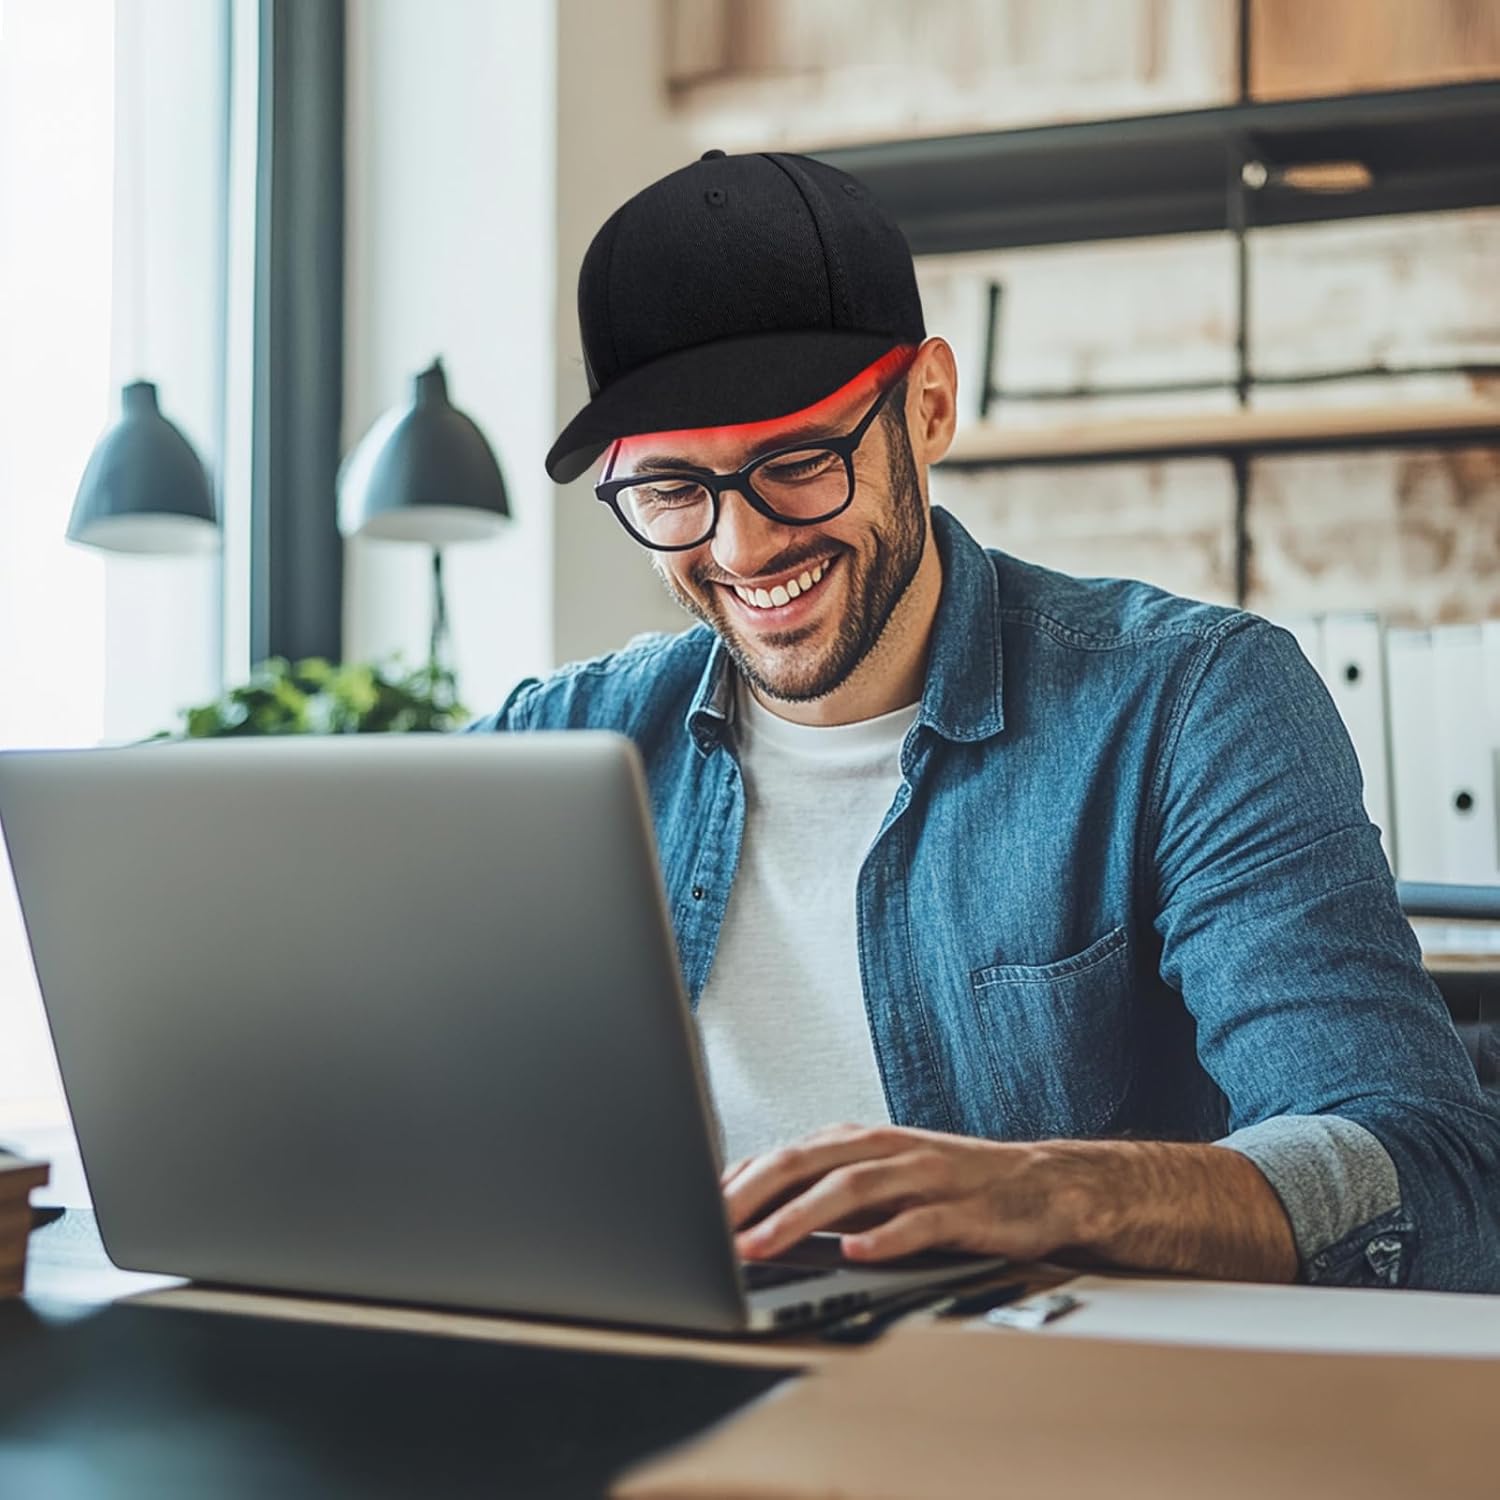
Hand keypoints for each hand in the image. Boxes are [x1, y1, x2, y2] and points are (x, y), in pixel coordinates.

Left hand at [721, 1123, 1094, 1264]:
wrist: (1041, 1184)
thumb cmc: (948, 1185)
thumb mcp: (879, 1180)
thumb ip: (822, 1191)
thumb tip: (749, 1214)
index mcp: (858, 1140)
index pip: (784, 1155)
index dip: (738, 1182)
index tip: (695, 1213)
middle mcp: (885, 1148)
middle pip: (807, 1162)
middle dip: (754, 1196)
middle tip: (713, 1230)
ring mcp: (924, 1174)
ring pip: (852, 1188)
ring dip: (800, 1217)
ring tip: (763, 1245)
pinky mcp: (962, 1208)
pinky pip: (918, 1222)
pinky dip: (883, 1237)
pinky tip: (855, 1253)